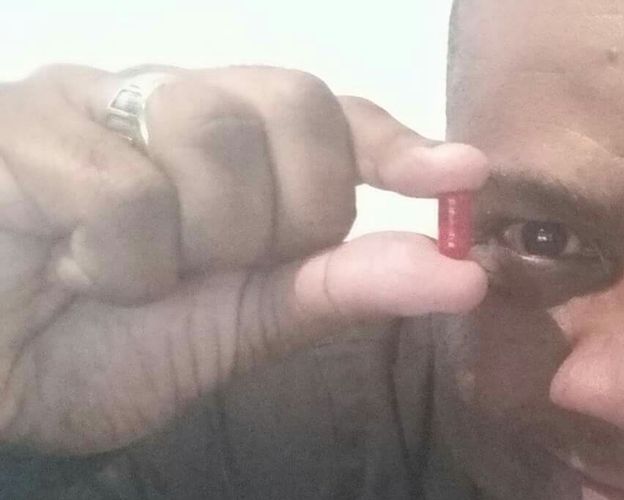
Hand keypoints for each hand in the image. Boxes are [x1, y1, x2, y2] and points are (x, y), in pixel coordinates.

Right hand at [0, 65, 488, 454]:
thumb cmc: (101, 349)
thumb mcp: (242, 326)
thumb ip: (341, 289)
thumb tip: (464, 273)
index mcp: (227, 143)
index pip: (330, 113)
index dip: (395, 142)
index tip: (459, 177)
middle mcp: (166, 102)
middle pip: (293, 106)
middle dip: (290, 209)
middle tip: (228, 267)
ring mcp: (91, 100)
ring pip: (214, 134)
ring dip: (199, 237)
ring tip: (135, 278)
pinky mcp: (23, 125)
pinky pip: (125, 189)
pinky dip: (120, 261)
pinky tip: (73, 272)